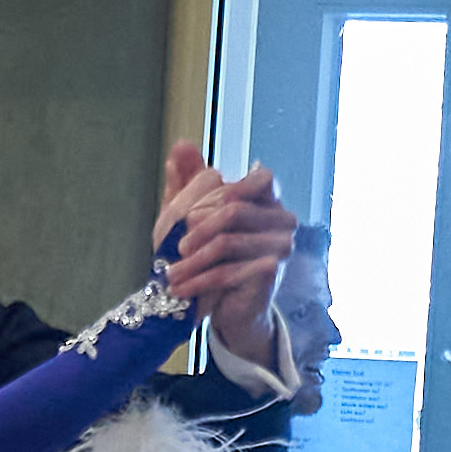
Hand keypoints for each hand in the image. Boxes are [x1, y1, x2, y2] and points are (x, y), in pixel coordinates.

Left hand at [155, 144, 294, 346]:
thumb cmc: (209, 257)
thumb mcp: (191, 217)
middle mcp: (281, 219)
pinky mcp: (270, 273)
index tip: (194, 210)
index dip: (232, 187)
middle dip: (197, 229)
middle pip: (235, 211)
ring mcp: (281, 246)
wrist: (225, 306)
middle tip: (174, 247)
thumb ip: (189, 181)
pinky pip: (229, 271)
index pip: (262, 178)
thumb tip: (181, 145)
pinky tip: (180, 289)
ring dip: (192, 262)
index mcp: (266, 199)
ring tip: (169, 275)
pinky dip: (199, 281)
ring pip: (227, 243)